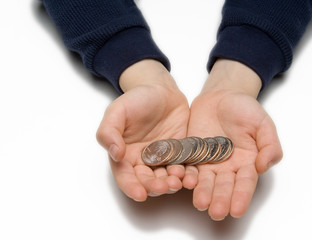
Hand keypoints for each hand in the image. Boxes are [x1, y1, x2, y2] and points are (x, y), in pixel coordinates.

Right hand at [96, 60, 189, 200]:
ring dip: (172, 183)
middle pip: (148, 181)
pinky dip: (188, 175)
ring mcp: (163, 159)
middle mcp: (143, 161)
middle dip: (155, 187)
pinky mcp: (181, 155)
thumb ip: (109, 131)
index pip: (126, 177)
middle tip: (164, 185)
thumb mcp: (117, 110)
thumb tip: (115, 153)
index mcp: (125, 154)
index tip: (140, 194)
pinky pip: (185, 168)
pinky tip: (192, 177)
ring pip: (167, 178)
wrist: (162, 90)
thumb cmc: (137, 99)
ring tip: (179, 180)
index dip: (132, 187)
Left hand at [183, 59, 282, 219]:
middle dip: (220, 199)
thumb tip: (264, 166)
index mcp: (247, 162)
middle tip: (216, 212)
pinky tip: (184, 182)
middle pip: (224, 186)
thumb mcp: (263, 123)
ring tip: (200, 204)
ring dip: (203, 193)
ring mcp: (208, 161)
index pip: (245, 183)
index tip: (237, 210)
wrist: (222, 96)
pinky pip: (188, 166)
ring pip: (205, 181)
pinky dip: (186, 175)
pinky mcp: (192, 154)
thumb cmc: (245, 109)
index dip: (241, 197)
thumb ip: (269, 145)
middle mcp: (227, 167)